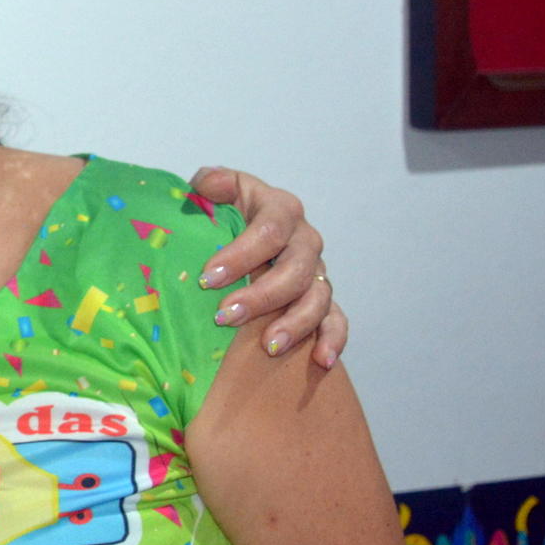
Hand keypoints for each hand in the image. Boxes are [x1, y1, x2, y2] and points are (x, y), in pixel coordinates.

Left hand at [189, 166, 346, 369]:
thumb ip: (211, 183)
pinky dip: (333, 339)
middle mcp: (304, 239)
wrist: (240, 229)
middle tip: (225, 316)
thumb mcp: (215, 189)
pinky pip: (336, 319)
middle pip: (294, 269)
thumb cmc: (224, 212)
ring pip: (317, 297)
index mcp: (280, 209)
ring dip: (295, 324)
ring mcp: (317, 270)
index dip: (240, 255)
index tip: (207, 279)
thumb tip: (208, 184)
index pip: (269, 231)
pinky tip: (321, 360)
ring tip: (268, 346)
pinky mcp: (323, 298)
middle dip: (261, 296)